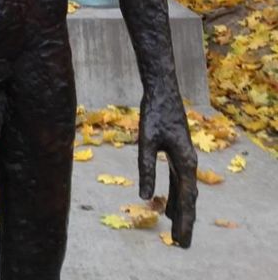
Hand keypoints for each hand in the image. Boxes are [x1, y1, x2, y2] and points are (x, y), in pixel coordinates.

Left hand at [138, 88, 197, 246]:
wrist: (162, 89)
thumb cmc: (154, 112)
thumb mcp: (146, 141)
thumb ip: (146, 168)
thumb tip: (145, 198)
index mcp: (185, 162)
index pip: (187, 200)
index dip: (185, 222)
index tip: (181, 240)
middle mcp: (189, 162)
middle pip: (189, 198)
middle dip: (185, 221)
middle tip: (180, 244)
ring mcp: (184, 157)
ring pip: (184, 190)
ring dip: (180, 209)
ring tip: (175, 229)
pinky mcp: (177, 152)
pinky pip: (178, 180)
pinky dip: (175, 195)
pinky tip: (169, 205)